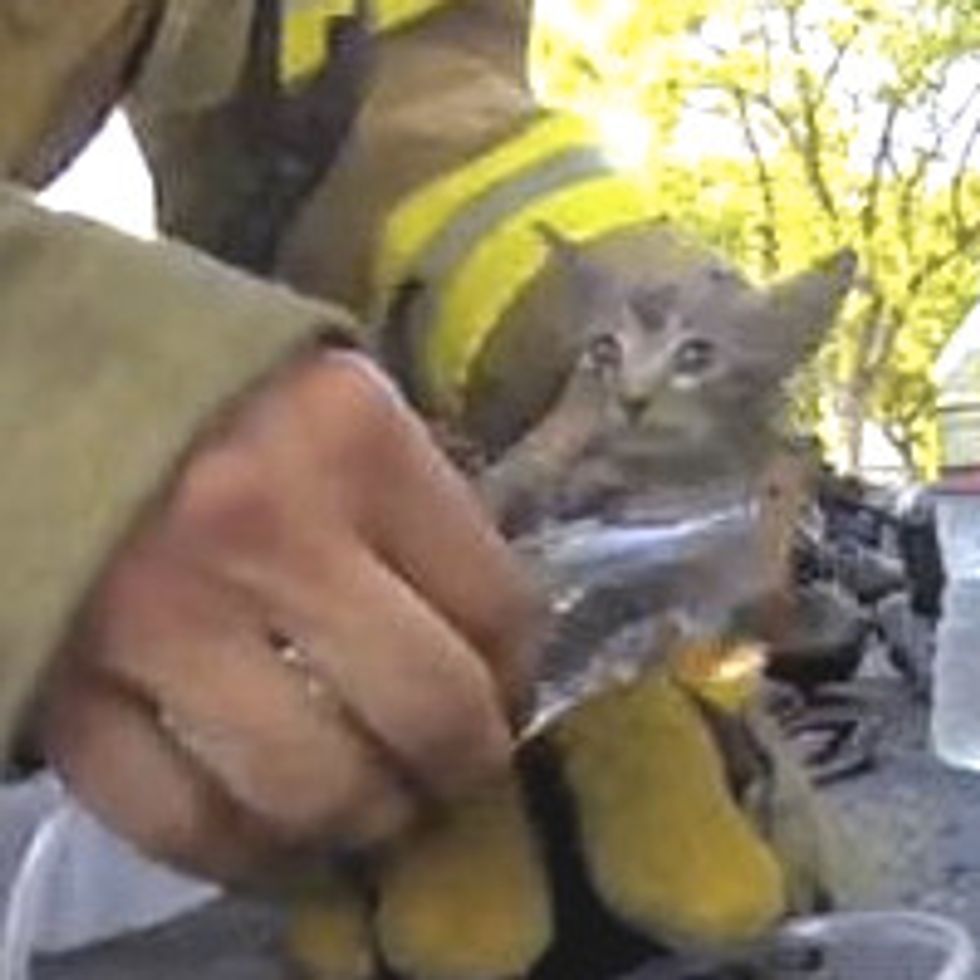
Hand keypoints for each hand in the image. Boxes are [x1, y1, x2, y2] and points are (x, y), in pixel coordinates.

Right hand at [41, 350, 537, 881]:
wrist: (38, 384)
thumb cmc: (213, 389)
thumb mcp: (339, 400)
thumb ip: (420, 505)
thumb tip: (488, 639)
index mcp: (353, 440)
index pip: (494, 603)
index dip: (519, 674)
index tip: (507, 695)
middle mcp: (265, 530)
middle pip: (426, 709)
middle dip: (464, 763)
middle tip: (459, 769)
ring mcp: (160, 619)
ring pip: (314, 787)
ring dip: (370, 818)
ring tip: (380, 807)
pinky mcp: (69, 690)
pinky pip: (182, 821)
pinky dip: (249, 853)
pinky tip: (280, 839)